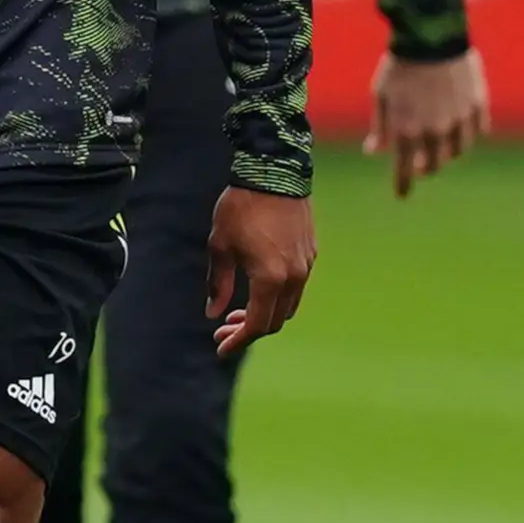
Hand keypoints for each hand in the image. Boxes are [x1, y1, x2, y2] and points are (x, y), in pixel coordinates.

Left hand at [205, 186, 314, 356]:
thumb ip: (218, 283)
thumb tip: (213, 313)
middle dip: (247, 331)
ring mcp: (306, 267)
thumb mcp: (220, 246)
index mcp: (270, 278)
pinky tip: (256, 292)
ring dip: (263, 315)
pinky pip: (295, 289)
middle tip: (222, 331)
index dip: (238, 340)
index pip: (257, 324)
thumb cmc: (240, 208)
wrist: (274, 174)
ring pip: (287, 307)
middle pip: (274, 321)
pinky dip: (276, 298)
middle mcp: (294, 278)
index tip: (220, 348)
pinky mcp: (311, 255)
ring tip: (235, 314)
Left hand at [364, 50, 489, 198]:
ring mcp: (459, 120)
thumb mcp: (381, 95)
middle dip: (425, 167)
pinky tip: (461, 129)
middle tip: (419, 164)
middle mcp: (435, 131)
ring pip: (458, 151)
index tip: (402, 195)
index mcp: (407, 130)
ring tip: (438, 144)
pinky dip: (468, 134)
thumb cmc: (399, 66)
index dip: (403, 184)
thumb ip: (380, 127)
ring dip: (447, 153)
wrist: (431, 37)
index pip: (405, 169)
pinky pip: (477, 131)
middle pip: (434, 164)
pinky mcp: (478, 106)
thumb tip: (373, 151)